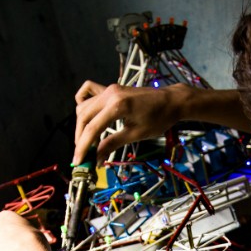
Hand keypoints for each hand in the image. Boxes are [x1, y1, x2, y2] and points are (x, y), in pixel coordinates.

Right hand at [73, 80, 189, 164]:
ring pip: (84, 107)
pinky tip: (88, 117)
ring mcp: (109, 89)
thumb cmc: (159, 118)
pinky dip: (84, 103)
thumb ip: (113, 144)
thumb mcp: (136, 134)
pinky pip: (89, 92)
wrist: (172, 101)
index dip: (83, 147)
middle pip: (84, 117)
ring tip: (89, 142)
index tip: (78, 161)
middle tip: (83, 155)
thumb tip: (97, 158)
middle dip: (80, 138)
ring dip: (82, 125)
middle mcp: (110, 94)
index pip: (92, 128)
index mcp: (118, 106)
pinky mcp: (111, 89)